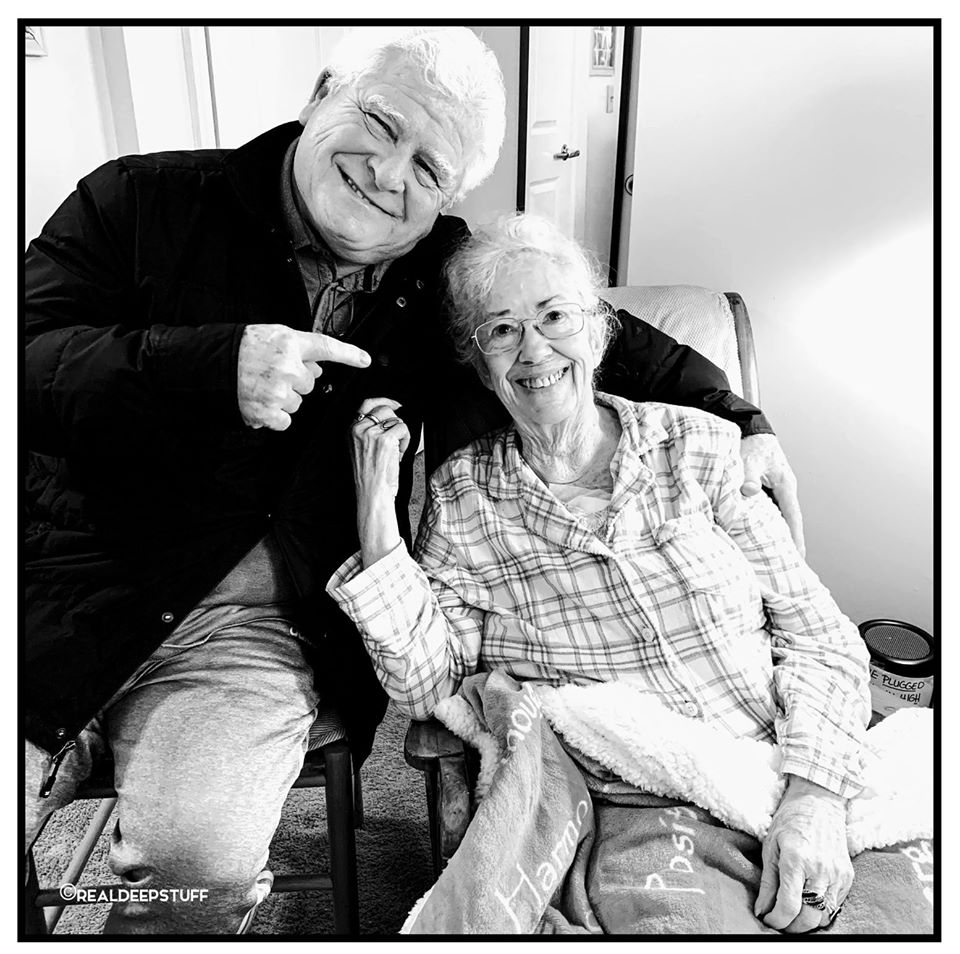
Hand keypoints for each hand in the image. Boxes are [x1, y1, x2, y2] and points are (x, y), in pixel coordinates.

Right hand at [237, 324, 369, 429]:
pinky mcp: (266, 412)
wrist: (212, 362)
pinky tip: (259, 402)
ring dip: (283, 399)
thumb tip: (318, 369)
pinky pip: (285, 421)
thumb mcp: (273, 335)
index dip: (349, 354)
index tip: (365, 361)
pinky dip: (274, 417)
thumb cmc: (243, 348)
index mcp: (290, 343)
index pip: (326, 347)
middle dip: (295, 381)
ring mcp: (277, 390)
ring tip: (262, 387)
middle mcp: (286, 366)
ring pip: (297, 403)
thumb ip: (298, 349)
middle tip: (273, 374)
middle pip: (310, 384)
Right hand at [350, 397, 411, 566]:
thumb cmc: (370, 476)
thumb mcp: (362, 449)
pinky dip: (406, 441)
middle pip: (385, 409)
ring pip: (397, 420)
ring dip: (402, 435)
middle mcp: (359, 429)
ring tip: (396, 452)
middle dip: (396, 422)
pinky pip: (403, 429)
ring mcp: (372, 433)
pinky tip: (400, 454)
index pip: (367, 404)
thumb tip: (389, 416)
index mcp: (352, 430)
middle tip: (398, 440)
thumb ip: (369, 431)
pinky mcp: (385, 439)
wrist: (372, 493)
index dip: (384, 400)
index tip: (396, 405)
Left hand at [740, 433, 804, 555]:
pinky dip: (767, 526)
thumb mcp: (749, 459)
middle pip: (789, 522)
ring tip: (777, 559)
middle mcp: (784, 490)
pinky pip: (769, 512)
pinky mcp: (766, 491)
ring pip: (779, 519)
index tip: (799, 556)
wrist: (750, 430)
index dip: (795, 537)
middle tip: (790, 567)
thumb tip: (749, 492)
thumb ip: (748, 476)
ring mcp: (776, 491)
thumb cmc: (751, 444)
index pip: (793, 517)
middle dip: (790, 543)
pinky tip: (761, 538)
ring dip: (779, 536)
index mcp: (785, 485)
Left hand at [755, 775, 852, 932]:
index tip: (767, 920)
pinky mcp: (848, 877)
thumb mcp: (770, 846)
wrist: (819, 802)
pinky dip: (820, 912)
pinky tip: (807, 904)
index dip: (776, 920)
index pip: (789, 905)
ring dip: (806, 922)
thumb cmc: (790, 821)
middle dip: (790, 927)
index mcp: (796, 859)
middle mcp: (820, 869)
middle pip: (808, 918)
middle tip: (778, 922)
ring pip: (823, 917)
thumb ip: (767, 881)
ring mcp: (837, 874)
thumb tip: (761, 909)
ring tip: (791, 915)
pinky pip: (835, 907)